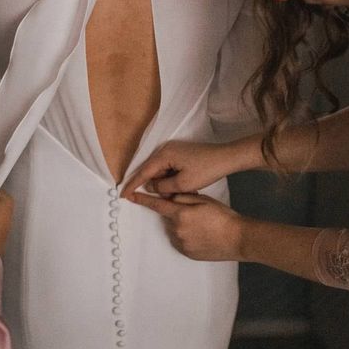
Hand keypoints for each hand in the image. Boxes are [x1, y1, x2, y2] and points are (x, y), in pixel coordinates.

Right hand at [121, 139, 257, 198]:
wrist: (226, 158)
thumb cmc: (206, 169)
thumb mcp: (183, 184)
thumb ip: (163, 187)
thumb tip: (151, 187)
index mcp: (164, 155)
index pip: (143, 172)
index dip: (133, 185)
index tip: (123, 195)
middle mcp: (166, 151)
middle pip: (152, 172)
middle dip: (155, 186)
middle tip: (162, 197)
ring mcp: (173, 152)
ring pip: (161, 172)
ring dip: (166, 184)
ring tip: (182, 191)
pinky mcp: (180, 155)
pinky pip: (169, 170)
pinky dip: (172, 180)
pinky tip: (185, 187)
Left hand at [129, 192, 246, 261]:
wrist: (238, 239)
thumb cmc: (222, 216)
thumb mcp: (203, 199)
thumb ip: (182, 197)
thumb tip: (168, 197)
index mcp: (181, 214)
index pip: (156, 205)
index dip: (142, 200)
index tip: (129, 196)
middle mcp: (177, 230)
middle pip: (168, 217)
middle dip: (176, 213)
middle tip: (195, 214)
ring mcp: (181, 243)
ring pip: (174, 229)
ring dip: (181, 225)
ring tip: (201, 226)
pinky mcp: (186, 253)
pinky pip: (180, 241)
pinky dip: (186, 236)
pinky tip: (200, 235)